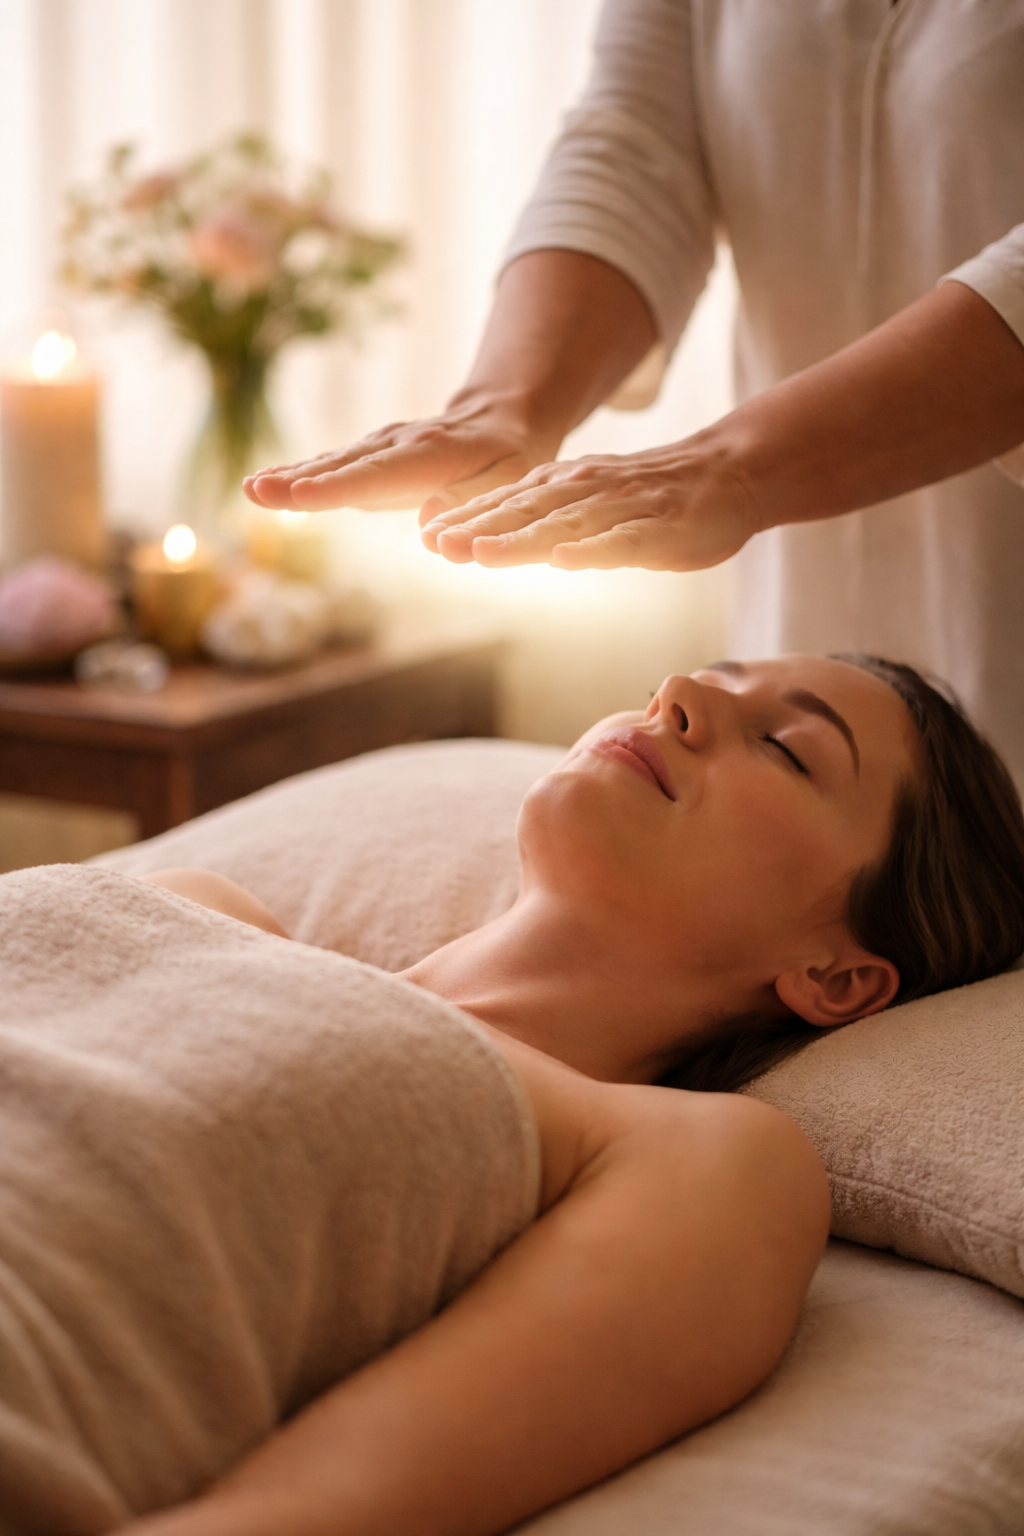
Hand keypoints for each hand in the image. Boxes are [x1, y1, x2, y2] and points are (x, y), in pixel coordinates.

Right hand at [243, 395, 551, 517]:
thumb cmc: (510, 459)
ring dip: (289, 477)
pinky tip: (263, 488)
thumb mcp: (510, 479)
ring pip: (331, 464)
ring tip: (251, 490)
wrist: (500, 421)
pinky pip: (330, 467)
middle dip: (300, 480)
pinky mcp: (367, 457)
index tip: (300, 497)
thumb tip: (430, 526)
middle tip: (257, 492)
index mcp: (433, 453)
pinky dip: (297, 477)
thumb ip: (471, 500)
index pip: (379, 473)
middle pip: (343, 466)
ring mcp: (378, 447)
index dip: (338, 487)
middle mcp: (398, 444)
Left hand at [420, 437, 761, 571]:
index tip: (426, 537)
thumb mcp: (591, 504)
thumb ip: (546, 518)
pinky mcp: (660, 530)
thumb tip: (488, 537)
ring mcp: (623, 509)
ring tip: (480, 554)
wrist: (728, 473)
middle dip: (480, 528)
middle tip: (437, 546)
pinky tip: (565, 560)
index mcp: (568, 487)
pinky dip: (593, 549)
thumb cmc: (654, 497)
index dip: (469, 519)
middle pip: (526, 512)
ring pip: (565, 525)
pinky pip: (622, 541)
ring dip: (520, 539)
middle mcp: (588, 491)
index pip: (510, 503)